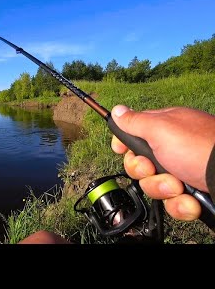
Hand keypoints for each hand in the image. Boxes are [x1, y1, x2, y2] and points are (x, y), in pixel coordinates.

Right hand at [110, 105, 214, 220]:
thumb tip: (117, 110)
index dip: (124, 143)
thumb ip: (135, 122)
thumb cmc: (199, 148)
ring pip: (153, 185)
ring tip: (178, 186)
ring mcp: (182, 171)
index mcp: (165, 128)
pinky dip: (179, 204)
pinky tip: (190, 200)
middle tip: (153, 167)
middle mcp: (172, 149)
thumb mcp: (161, 128)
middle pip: (139, 163)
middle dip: (143, 171)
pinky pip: (172, 202)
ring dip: (162, 188)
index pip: (134, 133)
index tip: (120, 150)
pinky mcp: (191, 193)